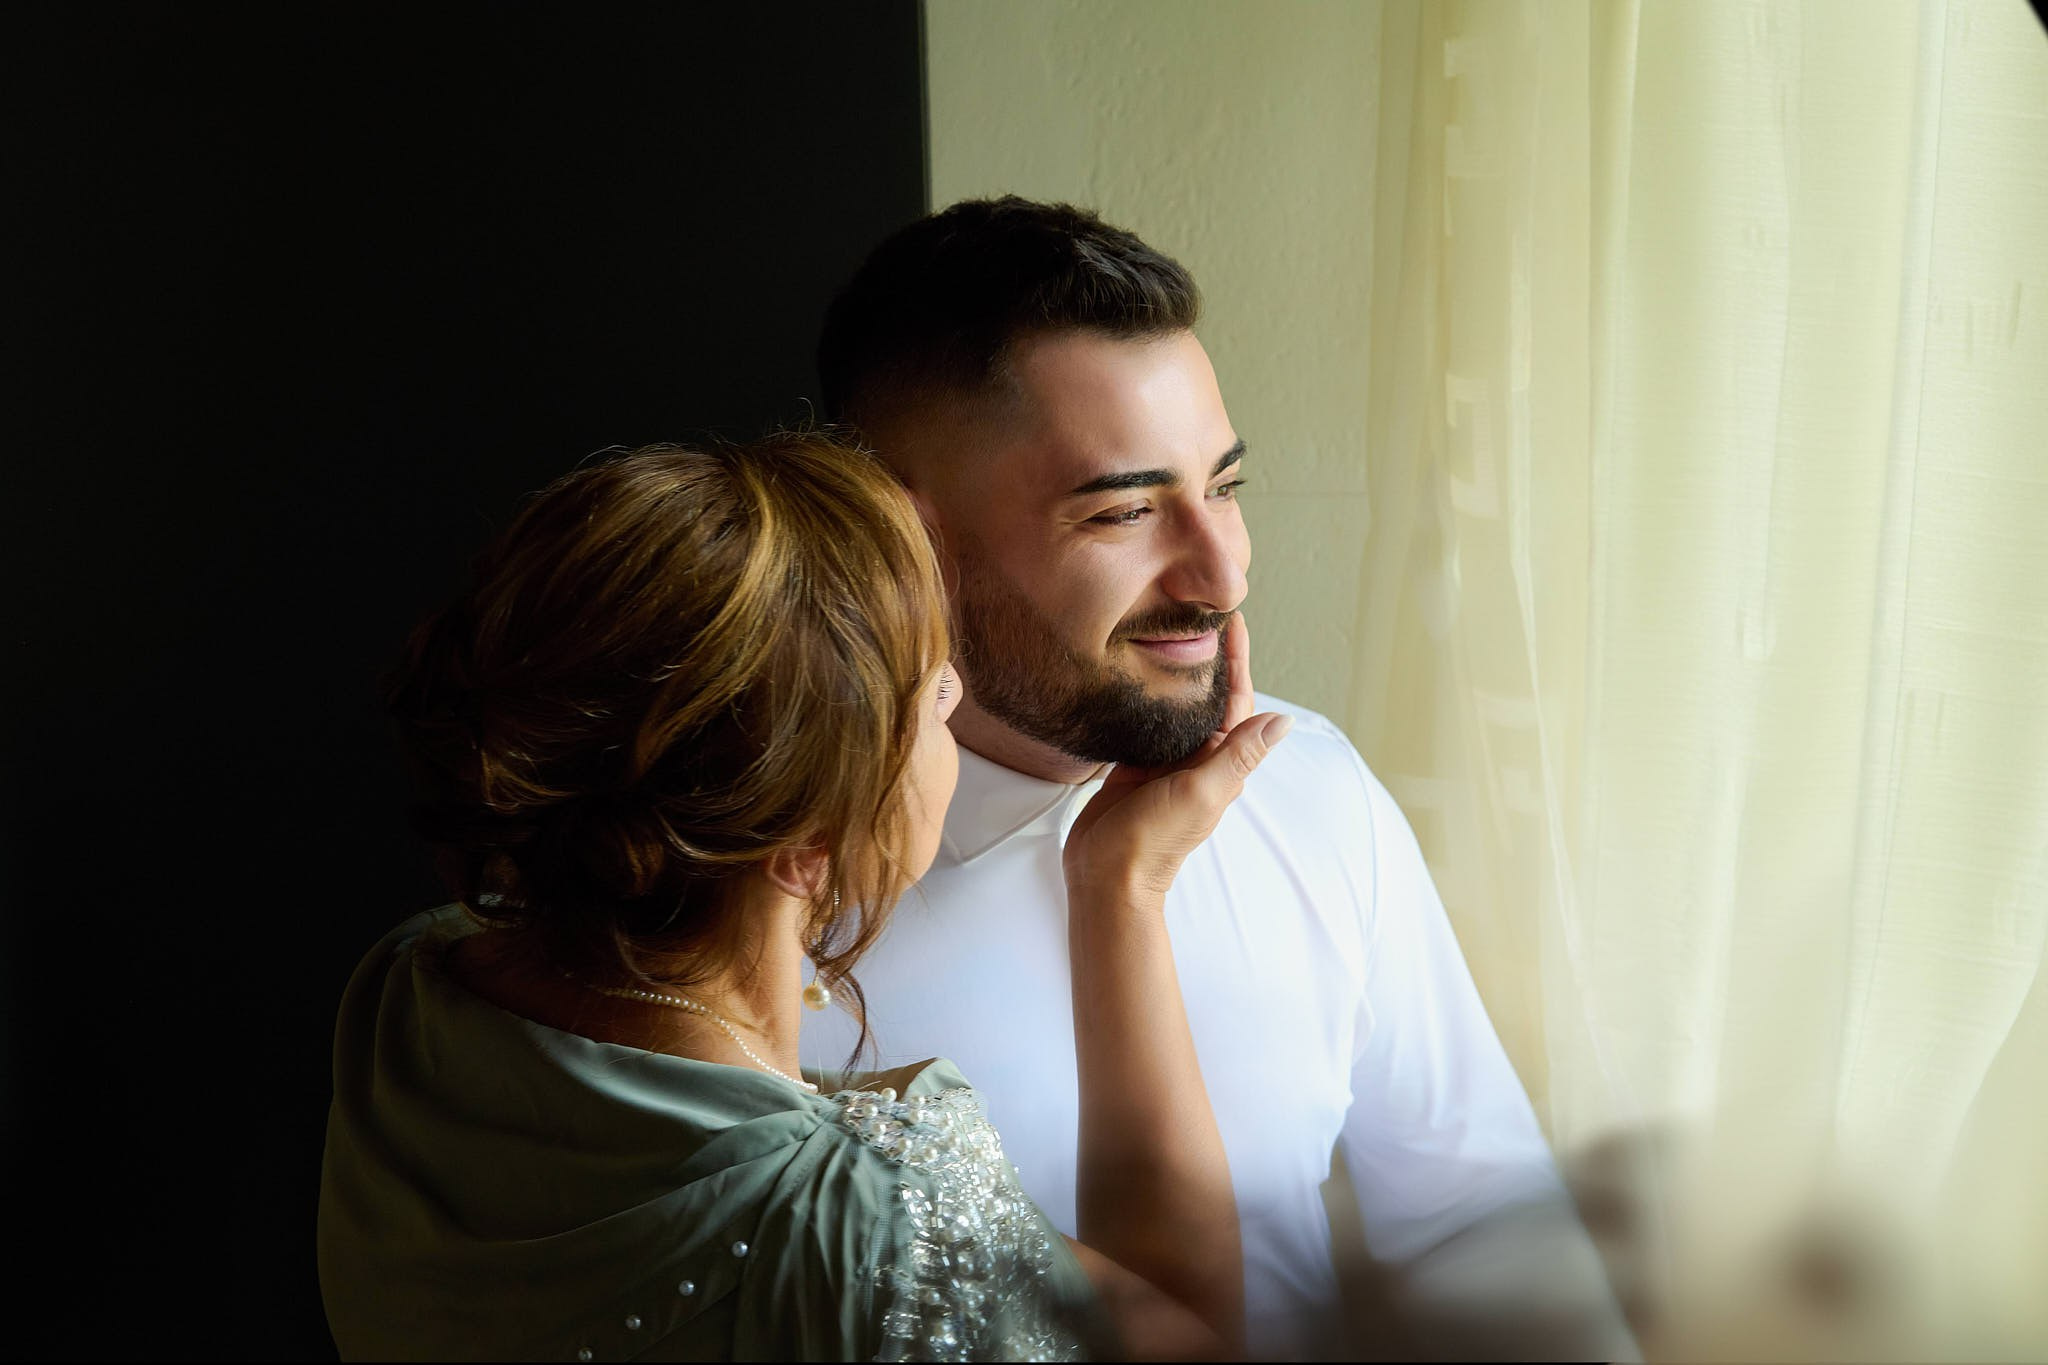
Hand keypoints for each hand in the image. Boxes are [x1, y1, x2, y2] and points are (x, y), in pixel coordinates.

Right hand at [1063, 612, 1292, 899]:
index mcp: (1220, 763)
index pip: (1237, 703)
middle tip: (1200, 615)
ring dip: (1178, 674)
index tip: (1233, 622)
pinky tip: (1135, 673)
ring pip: (1177, 708)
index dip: (1238, 663)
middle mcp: (1196, 760)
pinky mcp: (1133, 765)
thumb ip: (1238, 756)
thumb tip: (1283, 721)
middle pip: (1208, 699)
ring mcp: (1164, 763)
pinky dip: (1145, 698)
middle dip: (1209, 659)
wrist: (1107, 877)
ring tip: (1168, 633)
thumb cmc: (1156, 840)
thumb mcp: (1202, 792)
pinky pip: (1145, 723)